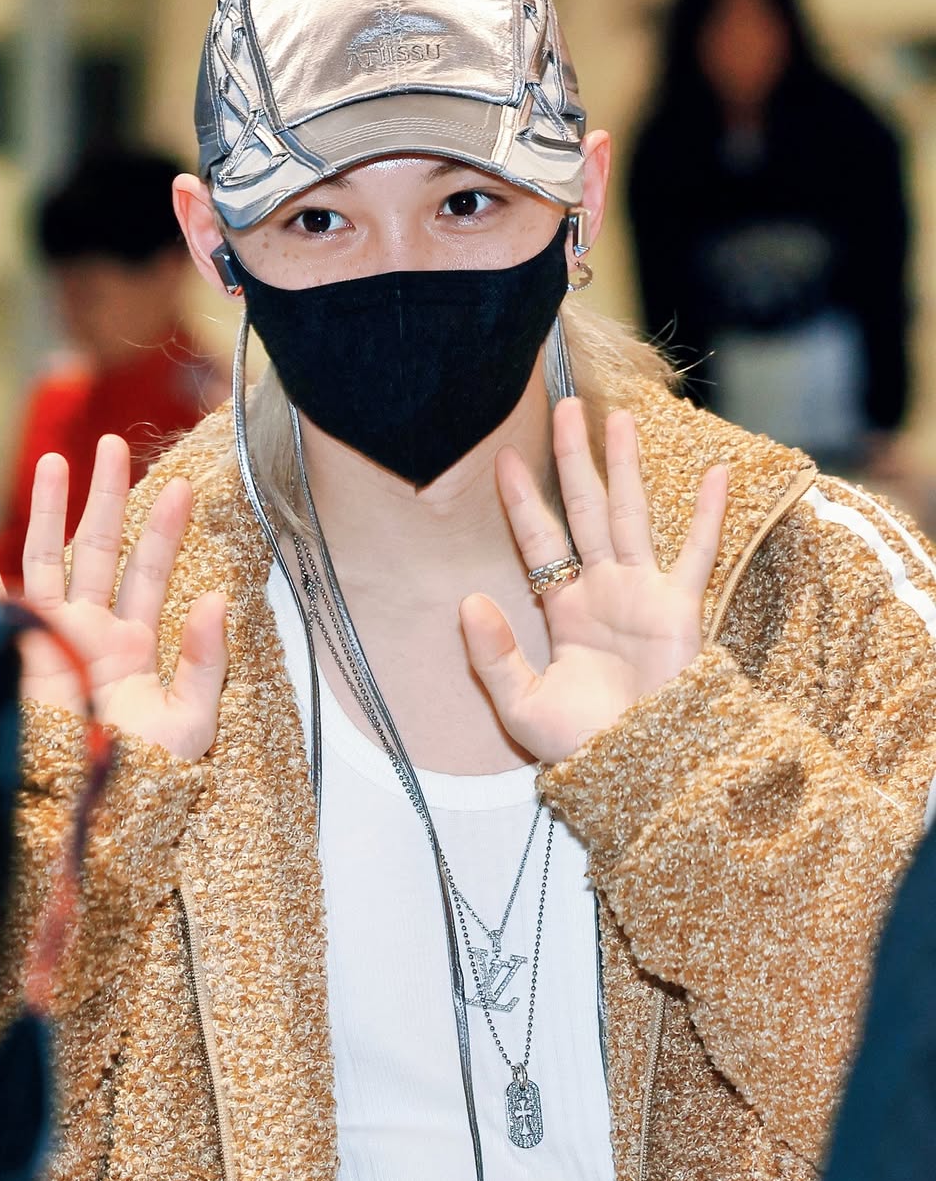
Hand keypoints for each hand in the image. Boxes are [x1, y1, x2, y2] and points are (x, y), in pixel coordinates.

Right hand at [0, 434, 227, 759]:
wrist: (93, 813)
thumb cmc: (146, 778)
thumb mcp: (193, 719)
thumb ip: (208, 659)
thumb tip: (222, 598)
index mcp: (137, 644)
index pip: (152, 570)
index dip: (165, 528)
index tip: (183, 488)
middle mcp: (94, 632)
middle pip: (100, 548)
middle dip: (106, 496)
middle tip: (113, 446)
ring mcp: (52, 638)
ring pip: (50, 559)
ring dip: (50, 510)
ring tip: (56, 460)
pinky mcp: (17, 652)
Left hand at [460, 399, 727, 763]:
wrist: (641, 772)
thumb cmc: (584, 746)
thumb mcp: (521, 705)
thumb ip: (492, 656)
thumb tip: (466, 601)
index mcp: (564, 609)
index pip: (538, 541)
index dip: (519, 500)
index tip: (500, 457)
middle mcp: (603, 590)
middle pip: (583, 509)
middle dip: (573, 460)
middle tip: (563, 407)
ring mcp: (644, 594)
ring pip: (631, 514)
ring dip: (625, 467)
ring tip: (618, 417)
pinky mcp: (681, 609)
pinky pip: (698, 551)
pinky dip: (708, 513)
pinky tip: (714, 473)